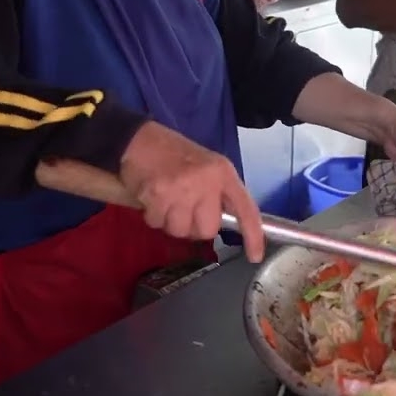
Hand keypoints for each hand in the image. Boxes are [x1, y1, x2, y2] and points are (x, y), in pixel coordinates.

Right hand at [118, 122, 264, 261]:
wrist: (140, 139)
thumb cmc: (176, 154)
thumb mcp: (209, 166)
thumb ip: (220, 192)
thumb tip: (229, 223)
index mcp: (223, 173)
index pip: (245, 208)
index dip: (253, 235)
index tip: (255, 256)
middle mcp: (206, 182)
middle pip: (207, 230)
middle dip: (194, 226)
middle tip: (185, 208)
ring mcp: (181, 189)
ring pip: (180, 231)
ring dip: (171, 222)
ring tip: (167, 200)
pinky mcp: (157, 196)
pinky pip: (157, 224)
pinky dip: (153, 216)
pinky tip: (152, 197)